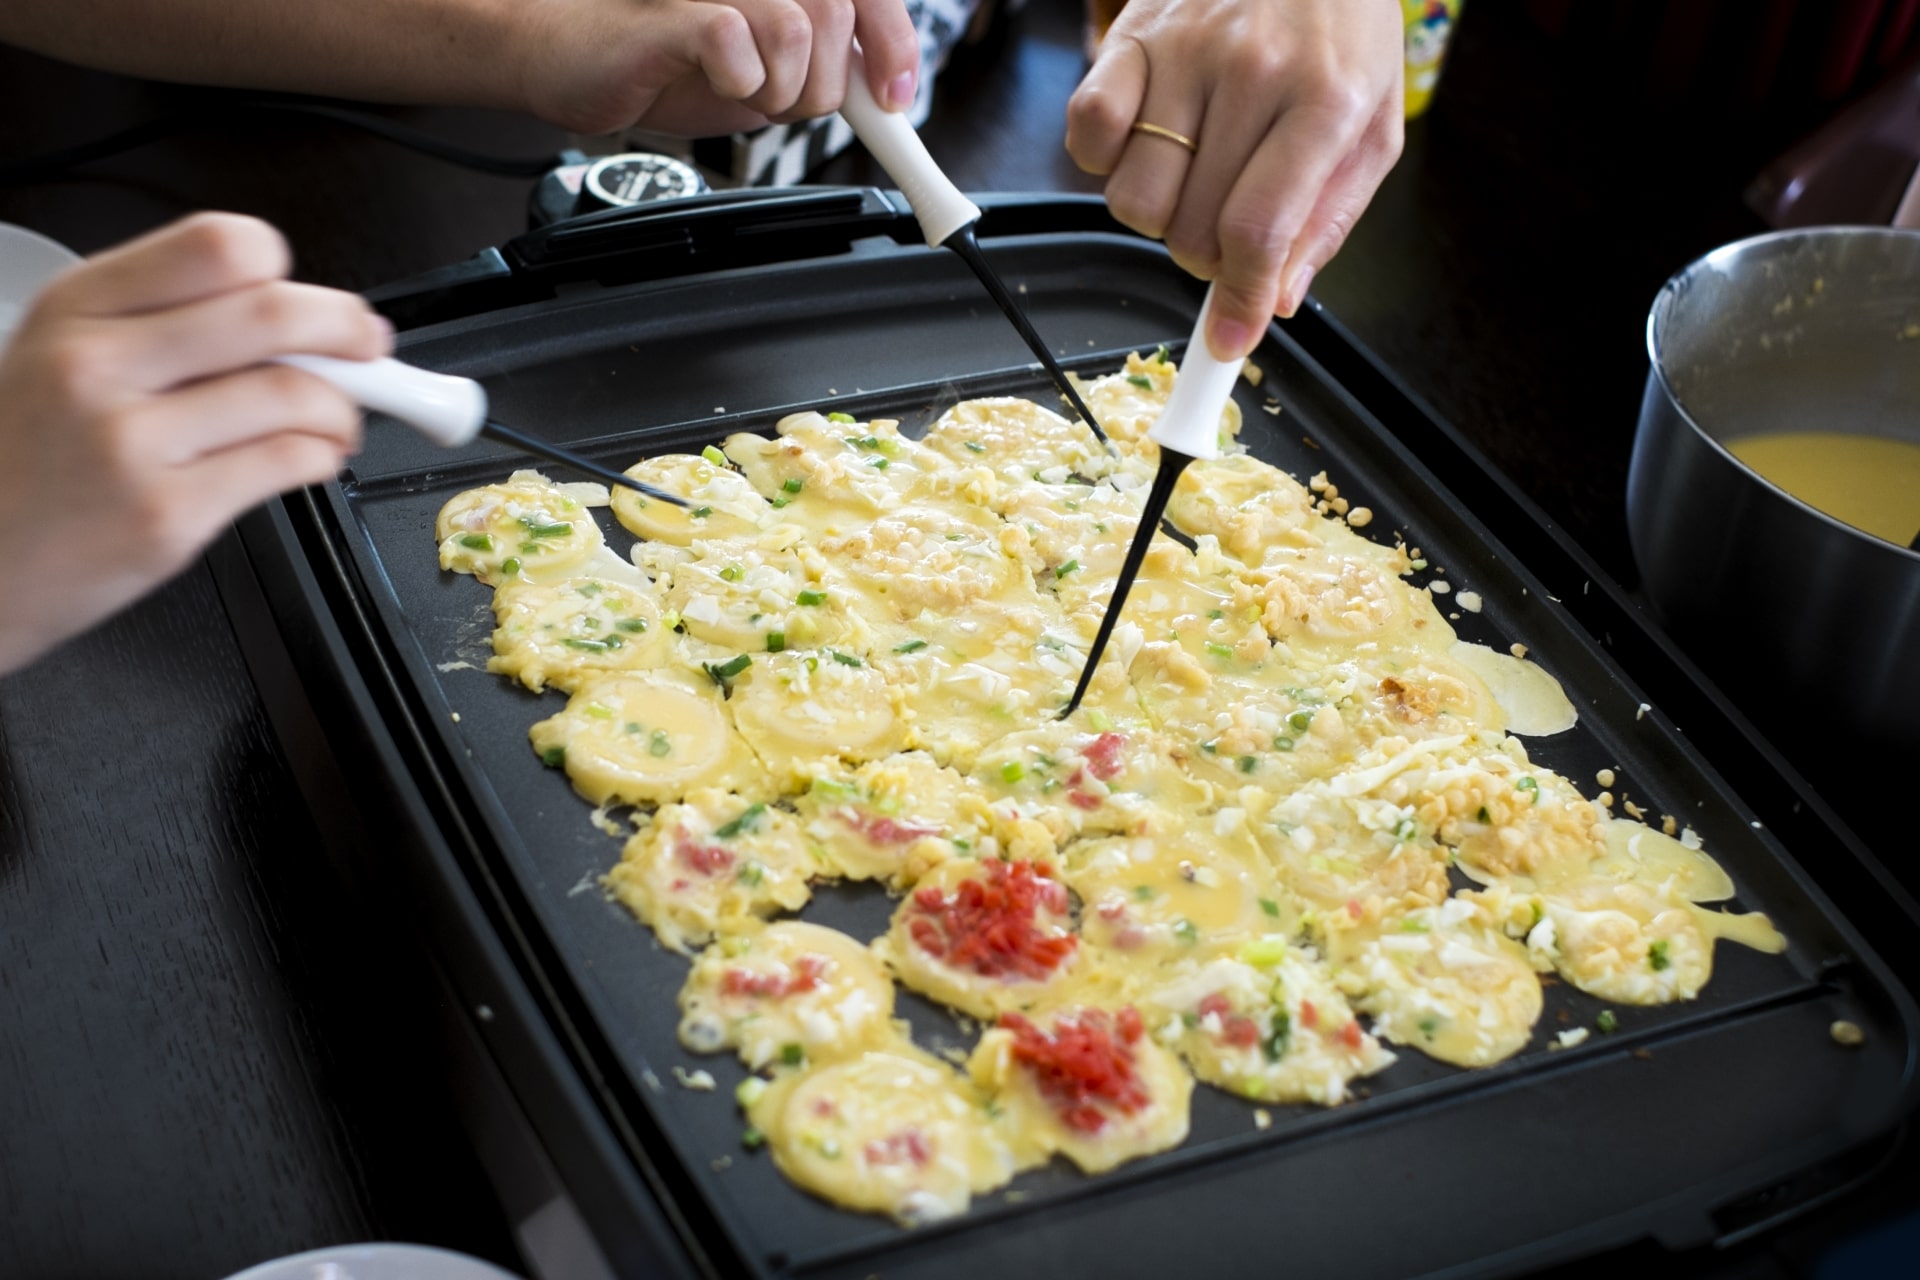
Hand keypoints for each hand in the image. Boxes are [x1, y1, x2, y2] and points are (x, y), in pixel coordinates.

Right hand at [0, 214, 388, 676]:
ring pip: (293, 394)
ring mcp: (130, 443)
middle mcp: (98, 365)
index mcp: (79, 308)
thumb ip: (168, 328)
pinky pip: (285, 465)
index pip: (216, 246)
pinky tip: (311, 460)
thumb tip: (299, 322)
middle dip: (349, 331)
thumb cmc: (28, 461)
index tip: (314, 299)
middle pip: (271, 314)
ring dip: (343, 408)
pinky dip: (322, 458)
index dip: (286, 272)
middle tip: (370, 349)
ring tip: (337, 421)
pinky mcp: (165, 514)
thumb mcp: (64, 357)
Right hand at [517, 0, 923, 134]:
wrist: (567, 60)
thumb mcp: (759, 77)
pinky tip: (713, 81)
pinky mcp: (674, 9)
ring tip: (736, 92)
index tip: (896, 99)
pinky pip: (741, 42)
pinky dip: (740, 82)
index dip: (893, 44)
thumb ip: (819, 72)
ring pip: (799, 31)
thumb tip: (883, 92)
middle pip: (839, 18)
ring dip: (780, 90)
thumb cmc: (658, 64)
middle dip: (820, 87)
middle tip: (773, 101)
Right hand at [1066, 0, 1403, 359]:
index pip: (1260, 229)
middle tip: (1229, 223)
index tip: (1228, 343)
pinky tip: (1148, 145)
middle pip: (1193, 230)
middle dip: (1208, 256)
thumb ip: (1328, 219)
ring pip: (1134, 200)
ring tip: (1192, 178)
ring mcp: (1181, 52)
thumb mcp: (1372, 126)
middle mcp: (1249, 72)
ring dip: (1159, 215)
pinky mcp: (1128, 38)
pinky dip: (1106, 163)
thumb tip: (1273, 299)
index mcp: (1324, 99)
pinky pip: (1085, 138)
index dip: (1237, 301)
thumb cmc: (1342, 29)